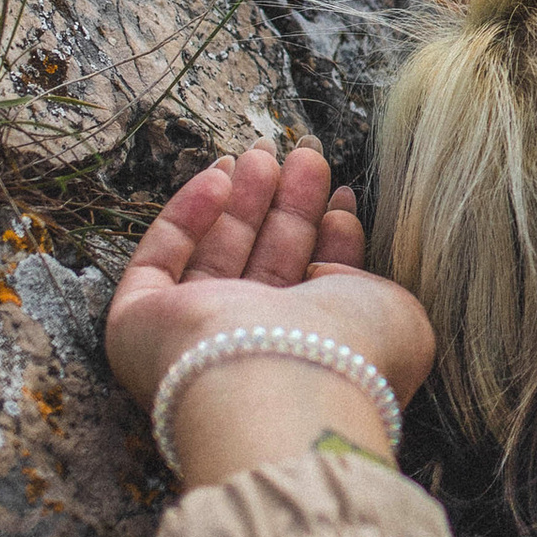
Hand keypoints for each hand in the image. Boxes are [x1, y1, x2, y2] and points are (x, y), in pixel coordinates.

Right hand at [107, 145, 435, 489]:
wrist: (279, 385)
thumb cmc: (349, 352)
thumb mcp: (397, 315)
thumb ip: (369, 282)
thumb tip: (327, 263)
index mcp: (310, 355)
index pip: (315, 287)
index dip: (329, 237)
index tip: (344, 195)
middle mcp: (251, 349)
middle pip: (266, 263)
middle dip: (284, 206)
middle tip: (304, 155)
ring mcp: (193, 339)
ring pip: (214, 255)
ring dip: (241, 199)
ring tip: (265, 152)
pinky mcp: (139, 325)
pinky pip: (158, 260)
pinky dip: (187, 214)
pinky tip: (221, 174)